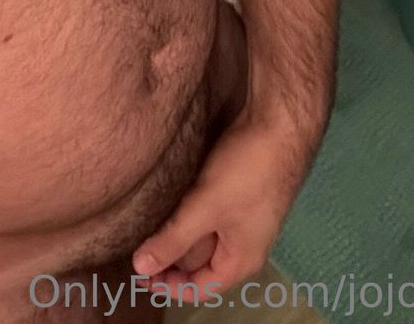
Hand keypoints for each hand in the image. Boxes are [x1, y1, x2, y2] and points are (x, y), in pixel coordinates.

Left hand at [130, 107, 317, 302]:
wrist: (279, 126)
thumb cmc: (246, 172)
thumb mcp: (204, 207)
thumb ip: (173, 239)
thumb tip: (140, 267)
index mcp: (241, 260)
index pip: (199, 287)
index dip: (167, 285)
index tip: (137, 274)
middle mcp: (245, 245)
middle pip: (201, 265)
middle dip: (170, 260)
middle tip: (135, 248)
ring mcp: (243, 218)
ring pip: (203, 238)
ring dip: (177, 236)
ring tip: (145, 227)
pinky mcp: (238, 194)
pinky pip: (208, 215)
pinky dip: (187, 216)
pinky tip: (167, 202)